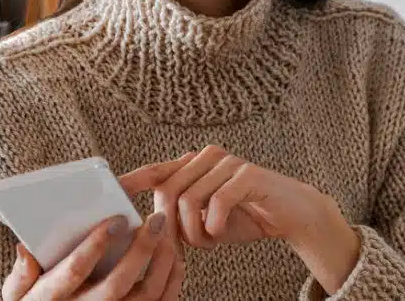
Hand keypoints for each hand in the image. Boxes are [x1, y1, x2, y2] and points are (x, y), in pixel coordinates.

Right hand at [1, 212, 184, 300]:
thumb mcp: (17, 296)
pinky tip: (173, 255)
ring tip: (166, 233)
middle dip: (140, 250)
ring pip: (146, 297)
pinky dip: (173, 280)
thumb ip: (20, 275)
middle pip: (117, 285)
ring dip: (162, 263)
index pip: (75, 271)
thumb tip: (24, 249)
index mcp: (52, 299)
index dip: (95, 245)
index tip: (116, 220)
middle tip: (155, 219)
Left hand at [119, 146, 345, 250]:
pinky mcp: (247, 175)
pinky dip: (215, 227)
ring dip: (195, 233)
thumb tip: (149, 228)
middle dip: (172, 228)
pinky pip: (216, 204)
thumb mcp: (205, 218)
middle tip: (184, 248)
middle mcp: (207, 156)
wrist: (292, 215)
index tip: (112, 192)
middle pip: (169, 191)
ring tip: (207, 242)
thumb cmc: (245, 217)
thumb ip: (180, 216)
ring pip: (189, 200)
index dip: (132, 182)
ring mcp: (228, 162)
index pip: (156, 171)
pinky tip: (221, 235)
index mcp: (194, 164)